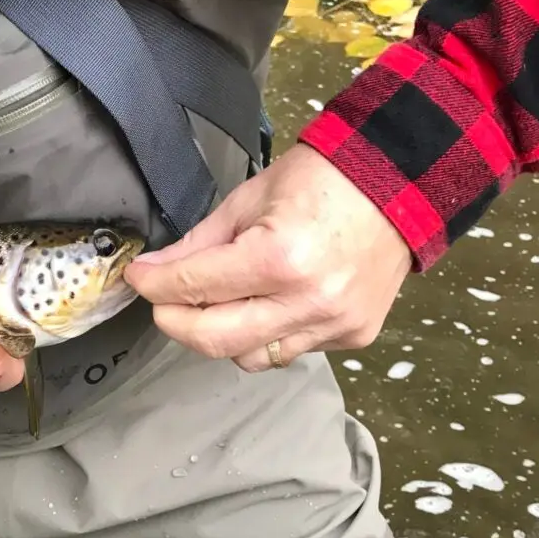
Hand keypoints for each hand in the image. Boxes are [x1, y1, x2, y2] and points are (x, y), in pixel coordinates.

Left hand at [124, 144, 411, 370]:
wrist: (399, 183)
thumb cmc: (324, 179)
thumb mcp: (249, 199)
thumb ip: (200, 242)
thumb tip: (157, 269)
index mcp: (279, 257)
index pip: (194, 287)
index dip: (154, 285)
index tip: (139, 278)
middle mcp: (308, 301)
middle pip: (215, 340)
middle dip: (174, 322)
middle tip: (161, 302)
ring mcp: (335, 325)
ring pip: (251, 357)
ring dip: (222, 334)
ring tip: (218, 301)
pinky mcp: (353, 336)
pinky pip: (290, 351)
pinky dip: (266, 334)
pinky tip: (265, 303)